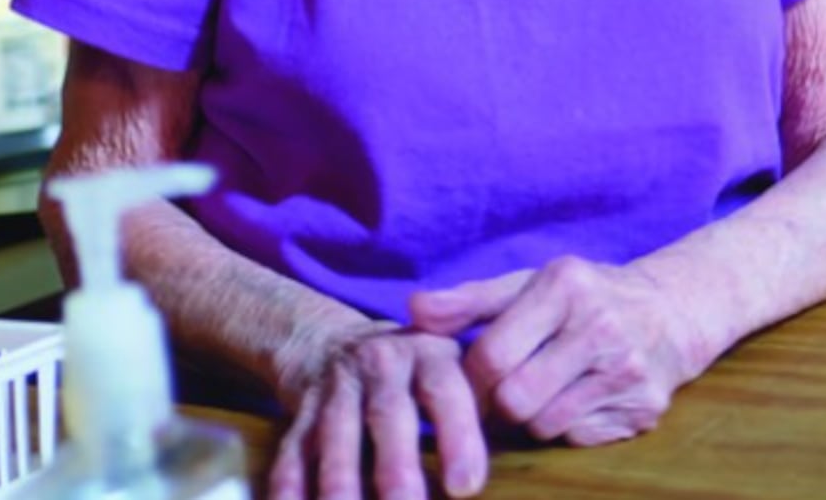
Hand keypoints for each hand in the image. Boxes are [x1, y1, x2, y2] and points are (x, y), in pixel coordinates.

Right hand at [268, 320, 488, 499]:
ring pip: (335, 433)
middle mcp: (380, 364)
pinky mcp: (302, 412)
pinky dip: (289, 483)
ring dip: (340, 480)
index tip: (465, 487)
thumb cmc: (416, 371)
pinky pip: (293, 448)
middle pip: (388, 414)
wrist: (330, 340)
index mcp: (428, 354)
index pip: (445, 391)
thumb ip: (484, 399)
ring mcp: (336, 388)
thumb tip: (536, 438)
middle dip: (396, 465)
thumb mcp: (452, 366)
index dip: (456, 435)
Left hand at [408, 257, 701, 448]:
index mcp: (565, 286)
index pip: (492, 355)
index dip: (470, 379)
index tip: (467, 381)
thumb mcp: (527, 283)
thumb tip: (413, 310)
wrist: (669, 312)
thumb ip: (469, 300)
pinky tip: (575, 398)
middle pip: (515, 398)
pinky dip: (566, 425)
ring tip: (539, 390)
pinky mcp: (645, 409)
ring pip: (544, 424)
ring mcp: (627, 371)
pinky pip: (578, 437)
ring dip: (531, 417)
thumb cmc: (582, 297)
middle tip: (499, 394)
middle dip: (498, 404)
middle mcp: (600, 327)